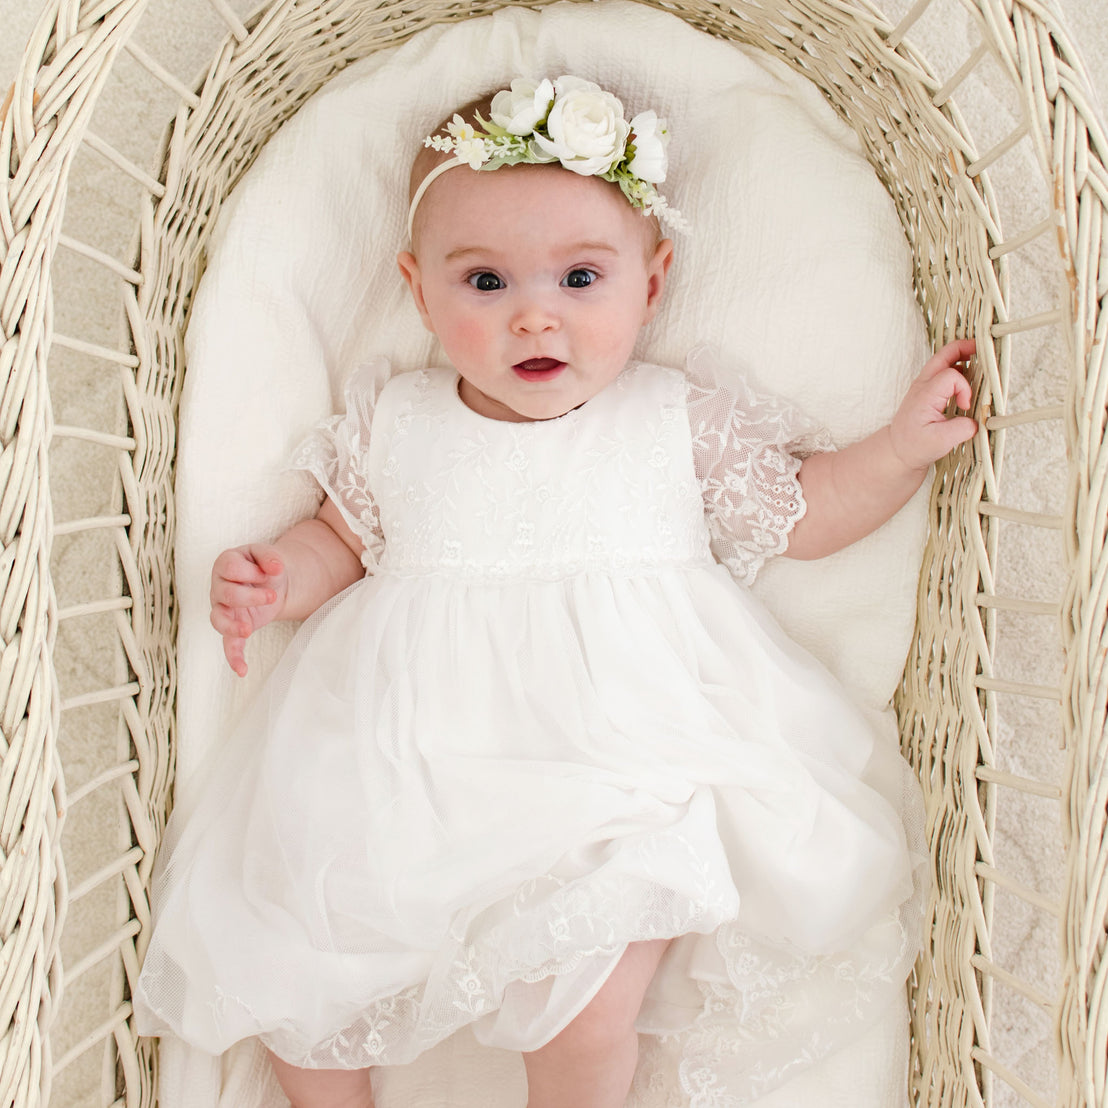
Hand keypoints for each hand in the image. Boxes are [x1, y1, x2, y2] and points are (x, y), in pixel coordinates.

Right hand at [210, 545, 289, 675]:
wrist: (272, 582)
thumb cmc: (265, 566)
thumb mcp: (268, 555)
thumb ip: (270, 557)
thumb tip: (276, 567)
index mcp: (225, 564)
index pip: (229, 567)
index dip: (250, 571)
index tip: (269, 572)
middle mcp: (219, 587)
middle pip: (226, 594)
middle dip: (250, 596)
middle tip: (272, 596)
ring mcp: (222, 609)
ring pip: (218, 620)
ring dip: (233, 626)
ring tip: (248, 629)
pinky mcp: (233, 627)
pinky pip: (228, 644)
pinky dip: (233, 657)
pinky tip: (242, 670)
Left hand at [889, 338, 976, 470]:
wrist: (897, 450)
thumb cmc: (914, 446)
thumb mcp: (941, 442)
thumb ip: (962, 428)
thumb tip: (975, 421)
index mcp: (925, 395)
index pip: (952, 376)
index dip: (965, 388)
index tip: (965, 406)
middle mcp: (922, 385)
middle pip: (944, 354)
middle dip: (965, 348)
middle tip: (983, 349)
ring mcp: (922, 385)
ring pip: (942, 359)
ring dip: (961, 356)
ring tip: (978, 359)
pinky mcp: (926, 390)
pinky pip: (942, 370)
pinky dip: (956, 367)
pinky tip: (967, 374)